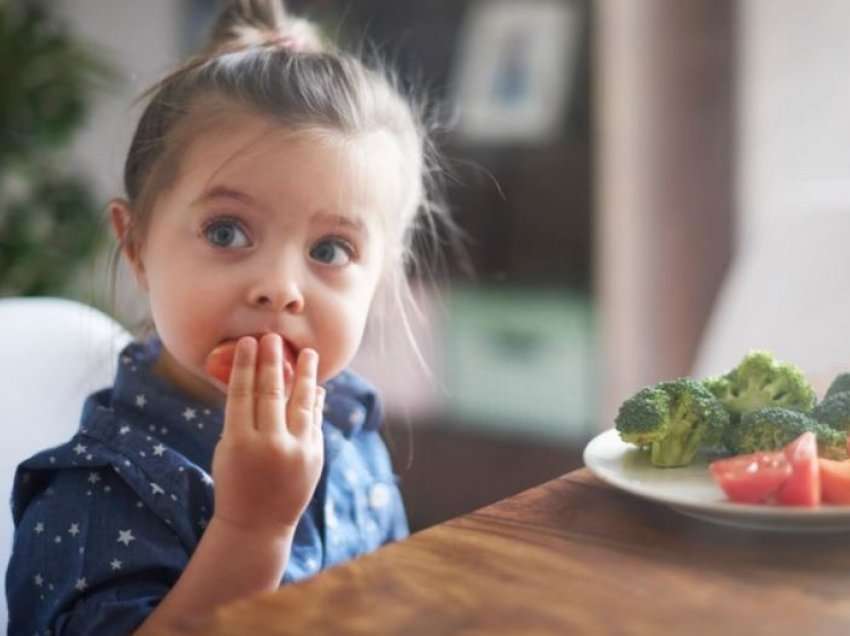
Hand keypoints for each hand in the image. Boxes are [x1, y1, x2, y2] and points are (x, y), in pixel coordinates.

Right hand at [210, 334, 324, 536]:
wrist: (257, 524)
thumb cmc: (235, 482)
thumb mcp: (228, 450)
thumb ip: (242, 418)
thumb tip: (259, 380)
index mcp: (239, 443)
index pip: (242, 394)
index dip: (246, 365)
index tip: (248, 342)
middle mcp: (269, 445)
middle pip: (271, 393)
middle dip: (273, 362)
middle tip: (274, 337)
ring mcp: (296, 451)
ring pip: (302, 403)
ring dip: (305, 375)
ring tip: (308, 353)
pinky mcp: (314, 456)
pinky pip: (314, 421)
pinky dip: (315, 402)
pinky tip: (315, 385)